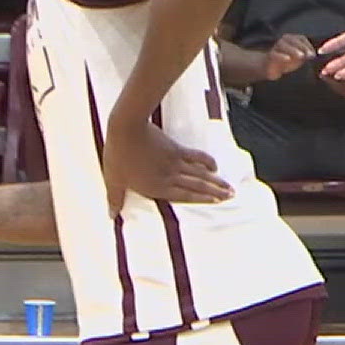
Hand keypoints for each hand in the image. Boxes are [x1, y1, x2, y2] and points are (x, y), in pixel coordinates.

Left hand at [102, 119, 231, 213]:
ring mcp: (175, 163)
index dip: (202, 199)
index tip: (217, 202)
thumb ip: (115, 198)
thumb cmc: (118, 156)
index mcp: (156, 187)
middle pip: (198, 186)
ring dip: (216, 180)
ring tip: (230, 186)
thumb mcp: (113, 180)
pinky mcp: (176, 149)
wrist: (127, 129)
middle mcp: (170, 177)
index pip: (184, 196)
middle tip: (232, 195)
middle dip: (216, 191)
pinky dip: (207, 161)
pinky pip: (196, 157)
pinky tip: (215, 165)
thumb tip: (112, 215)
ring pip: (200, 174)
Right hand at [261, 34, 314, 81]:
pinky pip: (274, 54)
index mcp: (291, 39)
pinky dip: (281, 56)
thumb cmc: (287, 61)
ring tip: (301, 56)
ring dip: (293, 50)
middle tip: (310, 55)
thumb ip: (305, 55)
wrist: (270, 68)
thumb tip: (313, 55)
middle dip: (302, 47)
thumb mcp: (298, 58)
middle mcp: (283, 41)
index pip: (301, 38)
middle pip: (292, 40)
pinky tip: (288, 59)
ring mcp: (275, 48)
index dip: (308, 45)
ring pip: (282, 45)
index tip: (314, 54)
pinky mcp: (270, 56)